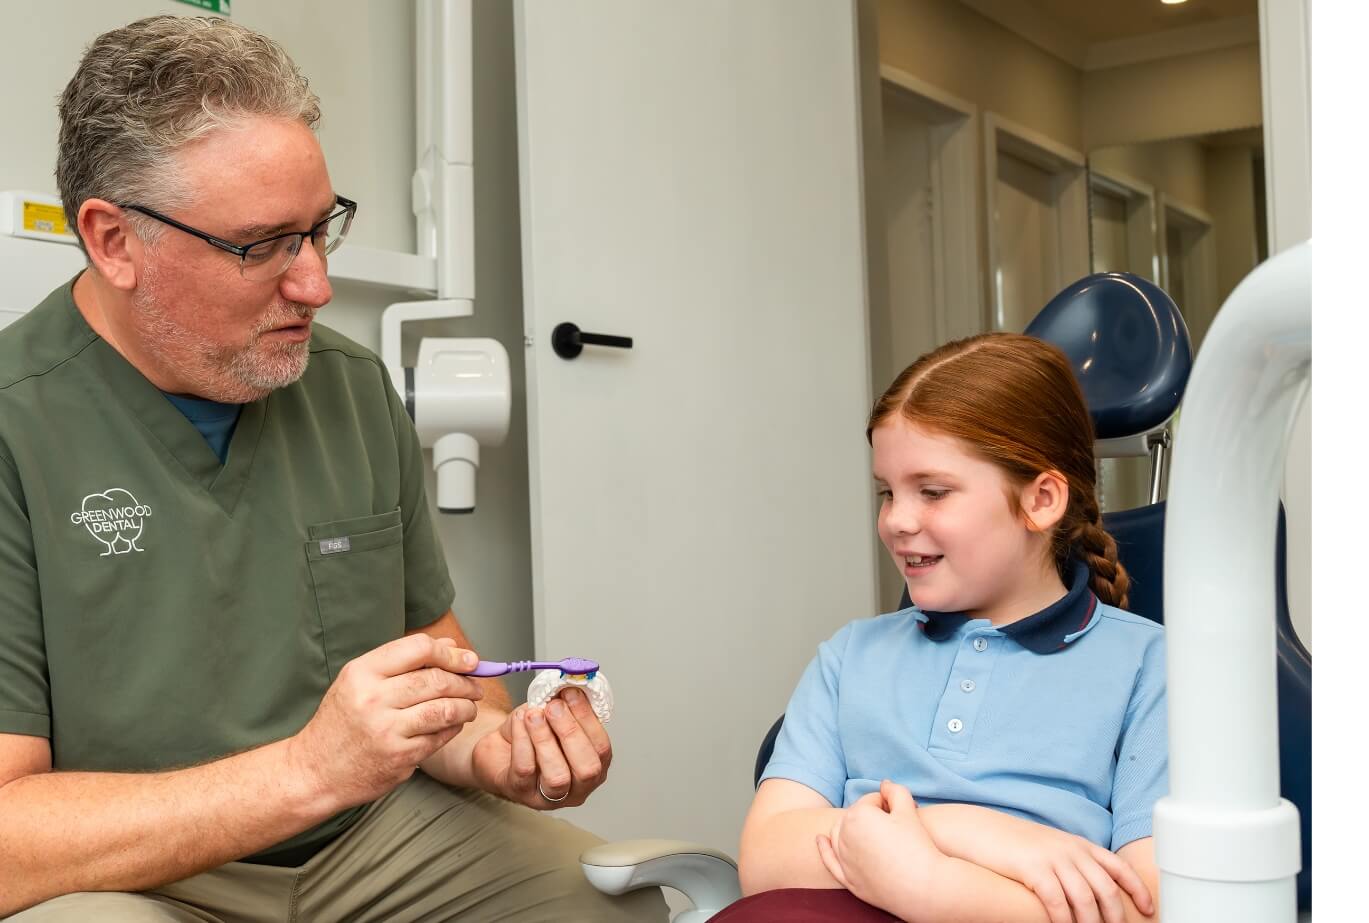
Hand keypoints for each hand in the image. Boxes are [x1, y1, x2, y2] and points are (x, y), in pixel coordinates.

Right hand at [287, 634, 483, 807]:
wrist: (314, 770)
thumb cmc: (341, 721)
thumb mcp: (358, 681)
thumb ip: (402, 661)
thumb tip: (449, 646)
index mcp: (362, 672)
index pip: (418, 648)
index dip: (451, 653)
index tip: (469, 659)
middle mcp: (373, 699)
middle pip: (436, 680)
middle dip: (465, 681)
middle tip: (476, 684)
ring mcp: (387, 731)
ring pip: (444, 710)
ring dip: (466, 706)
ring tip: (470, 705)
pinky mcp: (399, 758)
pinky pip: (439, 738)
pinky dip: (453, 729)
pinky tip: (453, 725)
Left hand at [471, 687, 611, 808]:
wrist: (498, 748)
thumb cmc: (531, 733)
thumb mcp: (553, 716)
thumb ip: (567, 705)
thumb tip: (572, 684)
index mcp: (593, 766)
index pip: (601, 748)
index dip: (588, 719)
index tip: (572, 693)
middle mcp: (577, 788)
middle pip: (587, 769)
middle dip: (571, 733)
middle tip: (554, 707)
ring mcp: (549, 797)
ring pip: (557, 775)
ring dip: (545, 739)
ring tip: (534, 715)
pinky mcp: (521, 793)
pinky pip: (525, 769)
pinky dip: (523, 741)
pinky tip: (520, 722)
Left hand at [816, 780, 943, 910]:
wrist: (924, 887)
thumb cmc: (918, 846)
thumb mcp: (909, 810)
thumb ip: (895, 791)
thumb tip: (884, 784)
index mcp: (857, 815)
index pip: (872, 801)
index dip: (891, 805)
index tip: (905, 814)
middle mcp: (844, 835)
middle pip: (855, 816)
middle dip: (871, 816)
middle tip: (895, 825)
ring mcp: (843, 859)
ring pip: (840, 834)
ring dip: (851, 829)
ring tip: (873, 833)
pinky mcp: (847, 879)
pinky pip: (830, 860)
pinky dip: (824, 849)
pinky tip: (821, 839)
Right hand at [975, 813, 1154, 922]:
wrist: (981, 830)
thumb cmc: (1016, 845)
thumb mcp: (1053, 847)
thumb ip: (1075, 863)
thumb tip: (1095, 890)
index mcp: (1080, 845)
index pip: (1119, 868)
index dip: (1137, 890)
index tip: (1148, 910)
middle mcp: (1071, 850)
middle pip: (1106, 889)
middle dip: (1115, 916)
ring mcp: (1053, 858)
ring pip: (1085, 898)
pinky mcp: (1033, 869)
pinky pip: (1057, 901)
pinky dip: (1063, 920)